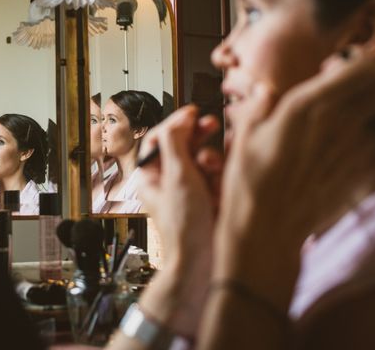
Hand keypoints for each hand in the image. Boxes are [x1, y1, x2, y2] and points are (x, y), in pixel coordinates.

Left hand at [135, 105, 220, 333]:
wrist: (202, 261)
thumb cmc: (184, 226)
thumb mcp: (177, 176)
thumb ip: (176, 143)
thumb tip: (178, 119)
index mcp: (151, 175)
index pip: (159, 138)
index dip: (175, 122)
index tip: (192, 112)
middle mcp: (168, 180)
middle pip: (182, 146)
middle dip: (197, 136)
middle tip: (211, 124)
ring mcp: (189, 189)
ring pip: (202, 159)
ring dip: (210, 157)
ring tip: (213, 165)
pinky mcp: (208, 198)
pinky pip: (216, 176)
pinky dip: (220, 173)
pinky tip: (223, 177)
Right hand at [214, 51, 374, 307]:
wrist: (268, 231)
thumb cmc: (249, 184)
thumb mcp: (243, 137)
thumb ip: (259, 106)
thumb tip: (266, 90)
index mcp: (305, 108)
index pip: (354, 68)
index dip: (364, 57)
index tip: (360, 53)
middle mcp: (336, 124)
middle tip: (365, 76)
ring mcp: (353, 149)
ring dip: (374, 104)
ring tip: (362, 105)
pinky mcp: (361, 172)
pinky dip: (374, 134)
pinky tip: (358, 137)